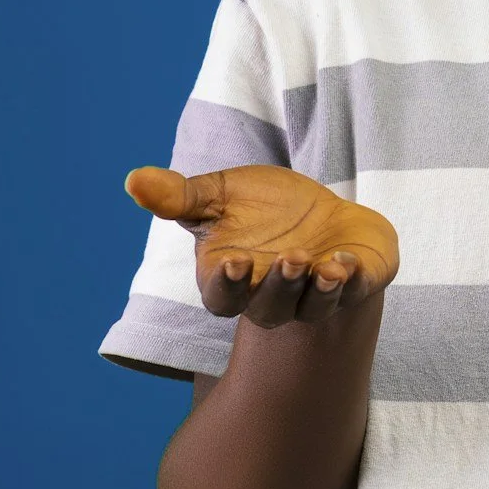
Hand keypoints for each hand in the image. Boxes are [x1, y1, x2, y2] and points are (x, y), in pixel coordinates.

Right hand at [124, 163, 398, 326]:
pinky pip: (355, 290)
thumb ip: (180, 196)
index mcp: (234, 279)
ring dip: (318, 291)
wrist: (322, 213)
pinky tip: (348, 261)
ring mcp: (317, 295)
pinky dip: (353, 279)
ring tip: (323, 267)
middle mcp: (273, 297)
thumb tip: (133, 180)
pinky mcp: (355, 283)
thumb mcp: (221, 194)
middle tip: (291, 260)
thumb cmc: (264, 209)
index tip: (236, 261)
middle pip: (270, 308)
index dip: (229, 285)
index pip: (223, 297)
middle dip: (280, 287)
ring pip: (314, 308)